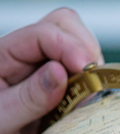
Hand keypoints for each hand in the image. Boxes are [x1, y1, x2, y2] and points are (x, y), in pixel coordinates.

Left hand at [0, 8, 102, 133]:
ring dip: (94, 70)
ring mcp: (45, 76)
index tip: (87, 70)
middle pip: (65, 27)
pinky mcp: (62, 95)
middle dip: (85, 48)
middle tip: (94, 79)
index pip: (44, 32)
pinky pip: (86, 79)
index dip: (69, 46)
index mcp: (3, 57)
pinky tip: (92, 105)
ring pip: (80, 51)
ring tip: (92, 96)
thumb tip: (60, 72)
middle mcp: (25, 60)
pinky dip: (96, 87)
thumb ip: (28, 97)